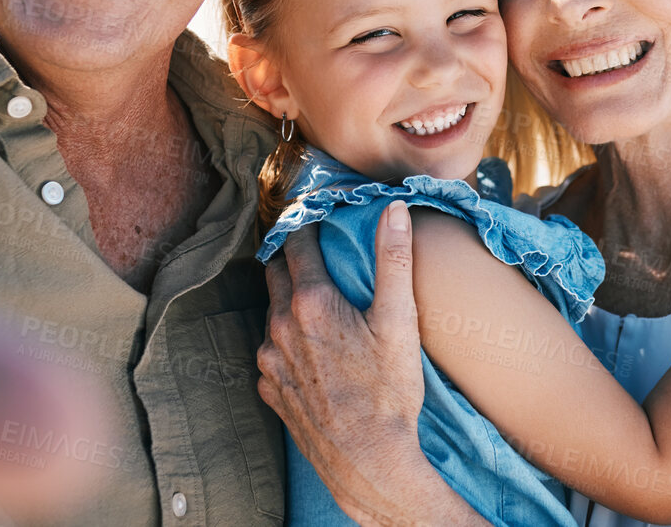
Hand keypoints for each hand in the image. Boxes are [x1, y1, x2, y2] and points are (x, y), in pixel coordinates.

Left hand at [258, 207, 432, 526]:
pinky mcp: (270, 390)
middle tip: (315, 253)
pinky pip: (271, 353)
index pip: (297, 245)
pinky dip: (287, 342)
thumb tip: (393, 209)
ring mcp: (270, 361)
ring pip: (272, 314)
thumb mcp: (400, 321)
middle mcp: (280, 327)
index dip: (306, 225)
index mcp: (312, 303)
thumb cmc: (389, 392)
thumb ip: (394, 259)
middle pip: (276, 274)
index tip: (314, 216)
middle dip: (292, 259)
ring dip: (289, 303)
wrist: (369, 461)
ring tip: (319, 304)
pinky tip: (313, 352)